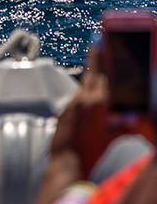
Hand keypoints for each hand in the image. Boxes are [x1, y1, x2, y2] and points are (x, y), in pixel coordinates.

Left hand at [50, 47, 123, 175]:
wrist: (66, 161)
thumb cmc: (93, 151)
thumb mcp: (114, 137)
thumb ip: (126, 125)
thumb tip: (139, 120)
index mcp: (98, 102)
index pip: (103, 74)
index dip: (102, 58)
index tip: (101, 42)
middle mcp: (83, 98)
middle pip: (91, 73)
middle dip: (95, 59)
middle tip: (97, 43)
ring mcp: (70, 103)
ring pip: (83, 84)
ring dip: (90, 74)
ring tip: (95, 63)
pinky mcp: (63, 110)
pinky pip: (76, 96)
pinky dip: (83, 91)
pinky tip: (88, 94)